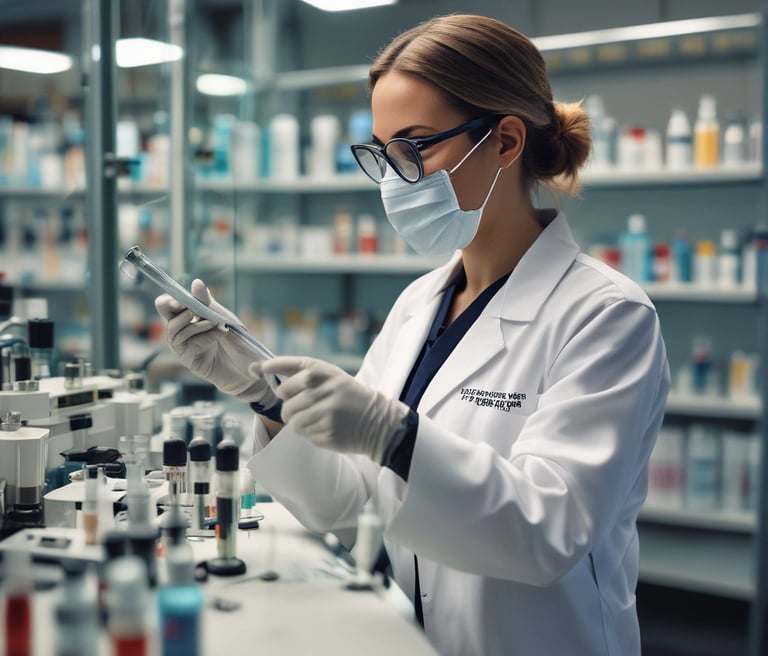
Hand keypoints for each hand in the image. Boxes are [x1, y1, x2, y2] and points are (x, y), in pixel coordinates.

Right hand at [155, 279, 278, 407]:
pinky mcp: (189, 359)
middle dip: (177, 309)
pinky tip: (218, 335)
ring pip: (175, 330)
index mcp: (187, 315)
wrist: (248, 365)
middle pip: (166, 315)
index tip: (180, 300)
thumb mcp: (222, 316)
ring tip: (215, 323)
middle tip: (194, 310)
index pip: (168, 303)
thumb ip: (207, 301)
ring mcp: (183, 345)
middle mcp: (181, 329)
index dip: (170, 300)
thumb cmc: (235, 339)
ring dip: (197, 324)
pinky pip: (187, 345)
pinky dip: (203, 337)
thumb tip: (196, 282)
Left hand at [252, 356, 408, 461]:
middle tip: (302, 408)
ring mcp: (326, 412)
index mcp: (325, 372)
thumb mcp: (331, 377)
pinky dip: (310, 434)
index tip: (257, 369)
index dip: (271, 366)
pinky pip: (304, 435)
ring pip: (292, 421)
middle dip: (289, 407)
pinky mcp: (327, 432)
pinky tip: (325, 428)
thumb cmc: (348, 396)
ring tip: (316, 419)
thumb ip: (301, 373)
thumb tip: (258, 368)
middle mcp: (324, 389)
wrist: (377, 421)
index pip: (290, 365)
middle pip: (285, 401)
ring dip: (298, 423)